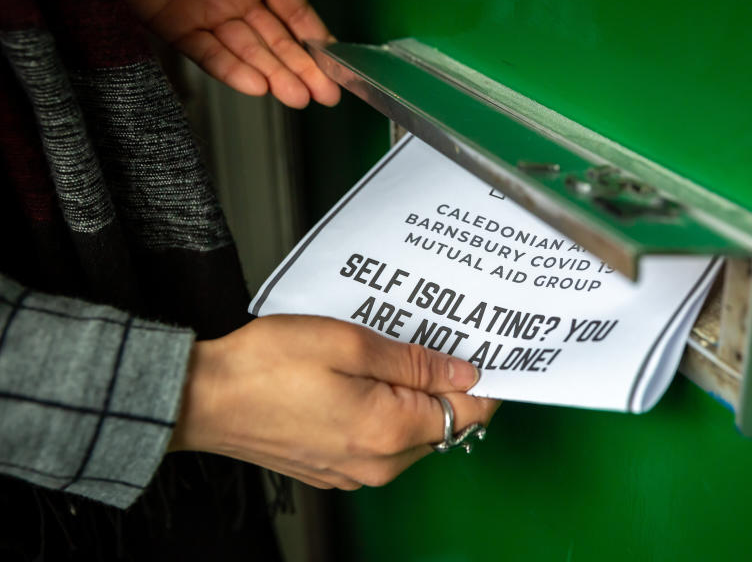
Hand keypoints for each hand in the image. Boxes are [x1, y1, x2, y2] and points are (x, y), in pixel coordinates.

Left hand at [96, 0, 339, 107]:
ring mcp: (206, 12)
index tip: (334, 62)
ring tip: (297, 97)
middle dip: (302, 69)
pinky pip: (208, 54)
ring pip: (248, 52)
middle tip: (325, 95)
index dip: (315, 37)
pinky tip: (256, 86)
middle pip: (277, 40)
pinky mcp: (174, 26)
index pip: (294, 10)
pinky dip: (231, 71)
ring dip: (274, 75)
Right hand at [169, 315, 497, 489]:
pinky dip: (386, 413)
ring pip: (411, 435)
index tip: (489, 352)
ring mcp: (353, 472)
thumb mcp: (350, 343)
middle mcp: (378, 463)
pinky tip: (364, 380)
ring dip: (414, 398)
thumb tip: (464, 372)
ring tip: (391, 354)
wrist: (203, 398)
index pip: (468, 413)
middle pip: (442, 426)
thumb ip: (415, 362)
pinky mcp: (333, 469)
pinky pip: (380, 443)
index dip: (486, 381)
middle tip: (433, 339)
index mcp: (389, 431)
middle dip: (447, 385)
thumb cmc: (265, 366)